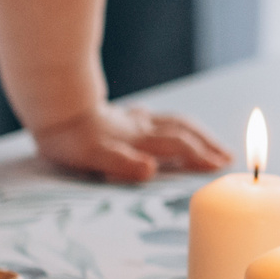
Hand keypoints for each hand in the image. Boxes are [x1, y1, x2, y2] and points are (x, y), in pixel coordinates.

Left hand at [33, 105, 229, 182]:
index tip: (223, 166)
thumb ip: (123, 164)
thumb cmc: (70, 139)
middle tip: (227, 155)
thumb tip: (151, 170)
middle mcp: (142, 128)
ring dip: (196, 132)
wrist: (52, 108)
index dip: (202, 156)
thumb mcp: (92, 156)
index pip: (180, 146)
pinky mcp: (120, 117)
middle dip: (208, 143)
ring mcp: (133, 120)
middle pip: (184, 131)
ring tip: (208, 142)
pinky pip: (152, 118)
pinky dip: (166, 123)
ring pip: (173, 122)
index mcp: (140, 140)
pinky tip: (158, 124)